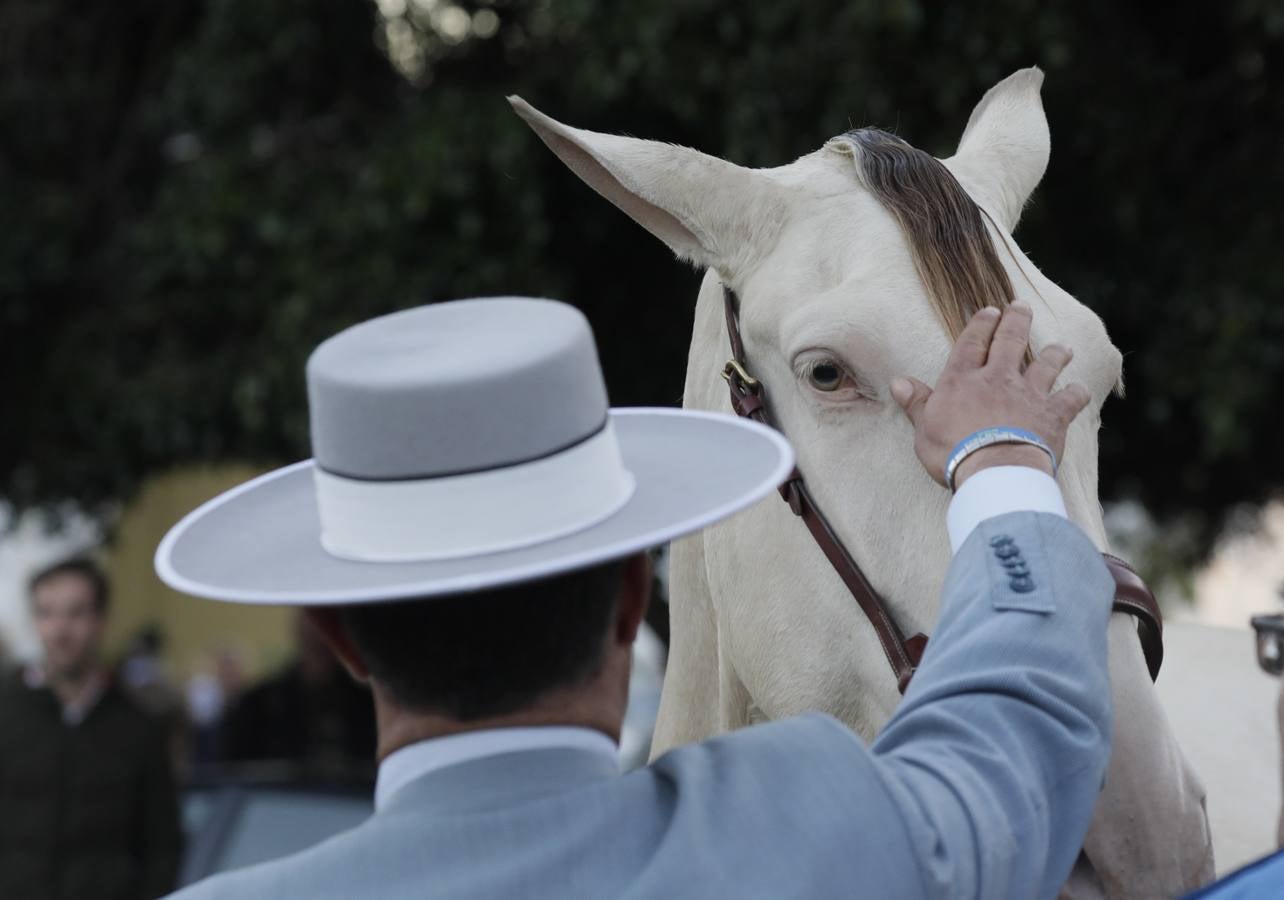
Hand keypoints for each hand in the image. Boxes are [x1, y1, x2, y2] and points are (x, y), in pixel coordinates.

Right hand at [890, 303, 1090, 488]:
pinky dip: (1076, 394)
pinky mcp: (1052, 415)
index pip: (971, 343)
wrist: (995, 471)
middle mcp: (997, 379)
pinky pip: (1070, 399)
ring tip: (1062, 347)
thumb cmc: (953, 453)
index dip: (980, 324)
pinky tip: (1080, 391)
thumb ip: (916, 403)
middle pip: (1009, 342)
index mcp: (962, 381)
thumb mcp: (924, 429)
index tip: (989, 310)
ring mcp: (1028, 395)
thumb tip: (898, 382)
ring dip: (1054, 354)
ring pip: (1045, 365)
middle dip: (1016, 321)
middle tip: (1021, 306)